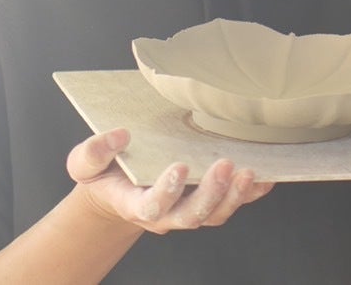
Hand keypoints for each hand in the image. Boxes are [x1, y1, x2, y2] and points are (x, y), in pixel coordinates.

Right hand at [68, 128, 273, 232]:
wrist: (118, 187)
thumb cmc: (104, 173)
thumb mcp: (83, 163)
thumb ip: (93, 151)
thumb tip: (119, 135)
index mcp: (136, 205)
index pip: (153, 206)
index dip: (167, 191)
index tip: (179, 167)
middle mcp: (167, 214)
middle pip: (193, 215)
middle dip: (211, 193)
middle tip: (225, 166)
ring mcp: (189, 208)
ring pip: (217, 213)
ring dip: (236, 195)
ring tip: (250, 171)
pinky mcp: (208, 199)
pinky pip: (234, 201)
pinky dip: (252, 192)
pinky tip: (267, 175)